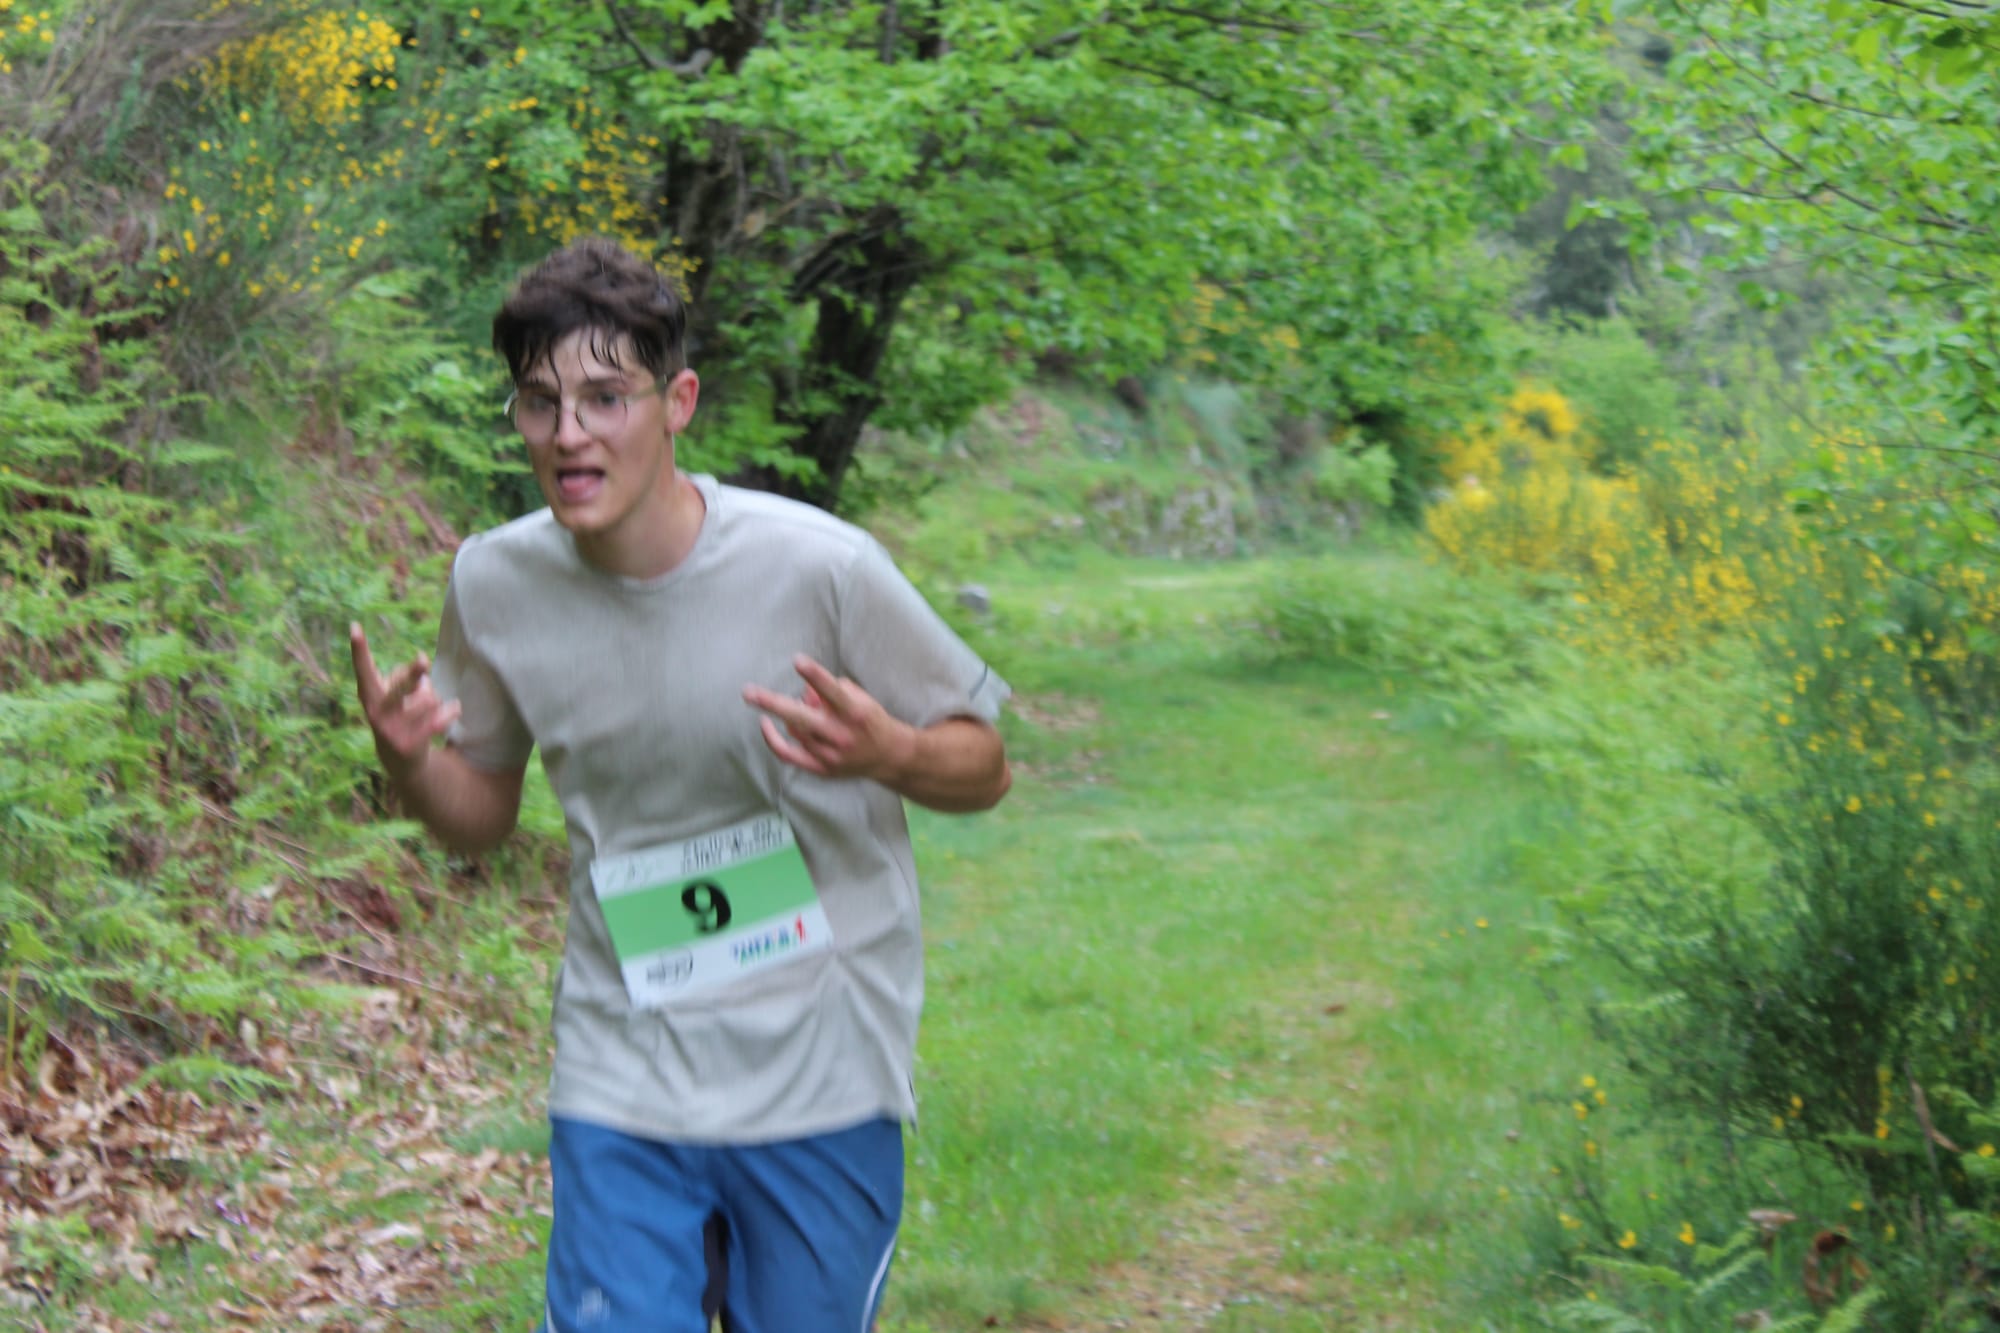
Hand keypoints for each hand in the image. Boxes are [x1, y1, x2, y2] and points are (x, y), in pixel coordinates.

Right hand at [349, 622, 459, 779]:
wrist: (400, 763)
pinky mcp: (409, 744)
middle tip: (423, 659)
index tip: (355, 626)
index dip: (359, 649)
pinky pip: (439, 719)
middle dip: (412, 674)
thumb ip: (401, 679)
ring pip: (428, 698)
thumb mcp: (391, 697)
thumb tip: (420, 667)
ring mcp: (391, 730)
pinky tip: (454, 708)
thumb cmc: (398, 715)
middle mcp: (375, 712)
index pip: (363, 669)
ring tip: (431, 706)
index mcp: (368, 696)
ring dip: (435, 697)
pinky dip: (451, 710)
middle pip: (399, 686)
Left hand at [743, 654, 913, 782]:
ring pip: (795, 730)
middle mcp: (841, 735)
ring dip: (787, 714)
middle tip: (748, 692)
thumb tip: (804, 692)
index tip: (797, 660)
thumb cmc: (870, 720)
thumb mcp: (859, 699)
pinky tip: (765, 724)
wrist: (889, 756)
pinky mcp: (821, 769)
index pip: (832, 691)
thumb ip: (832, 691)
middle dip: (773, 703)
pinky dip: (773, 740)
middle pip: (801, 717)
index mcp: (855, 713)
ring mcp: (830, 755)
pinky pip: (788, 755)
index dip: (814, 675)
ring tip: (793, 705)